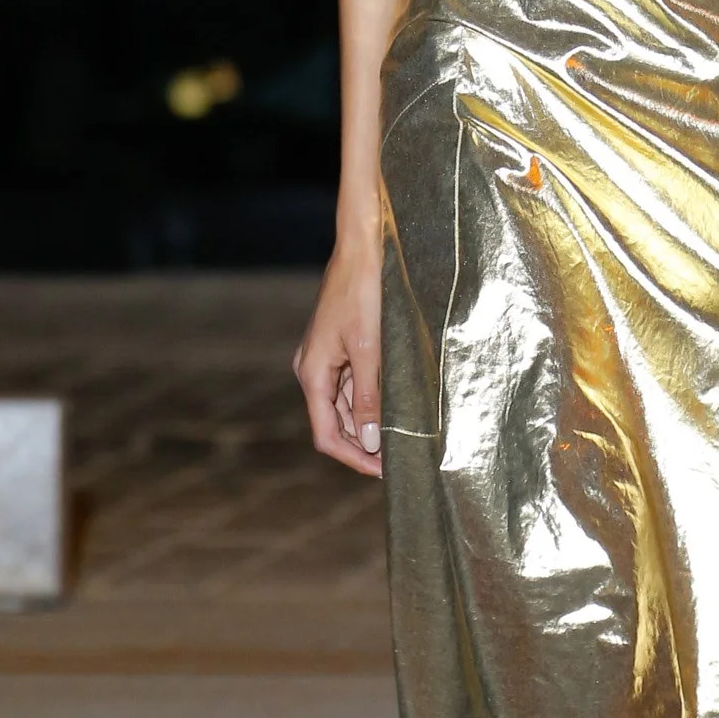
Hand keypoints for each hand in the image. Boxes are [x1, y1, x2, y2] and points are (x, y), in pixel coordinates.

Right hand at [293, 229, 384, 476]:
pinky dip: (375, 401)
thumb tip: (371, 442)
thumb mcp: (369, 349)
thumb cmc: (364, 292)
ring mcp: (327, 359)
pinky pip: (356, 385)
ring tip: (406, 438)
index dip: (354, 458)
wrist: (364, 245)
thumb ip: (369, 398)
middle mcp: (314, 370)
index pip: (327, 435)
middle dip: (366, 445)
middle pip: (337, 424)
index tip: (384, 472)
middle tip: (402, 460)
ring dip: (373, 425)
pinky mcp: (343, 348)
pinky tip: (399, 408)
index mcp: (312, 374)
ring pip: (349, 406)